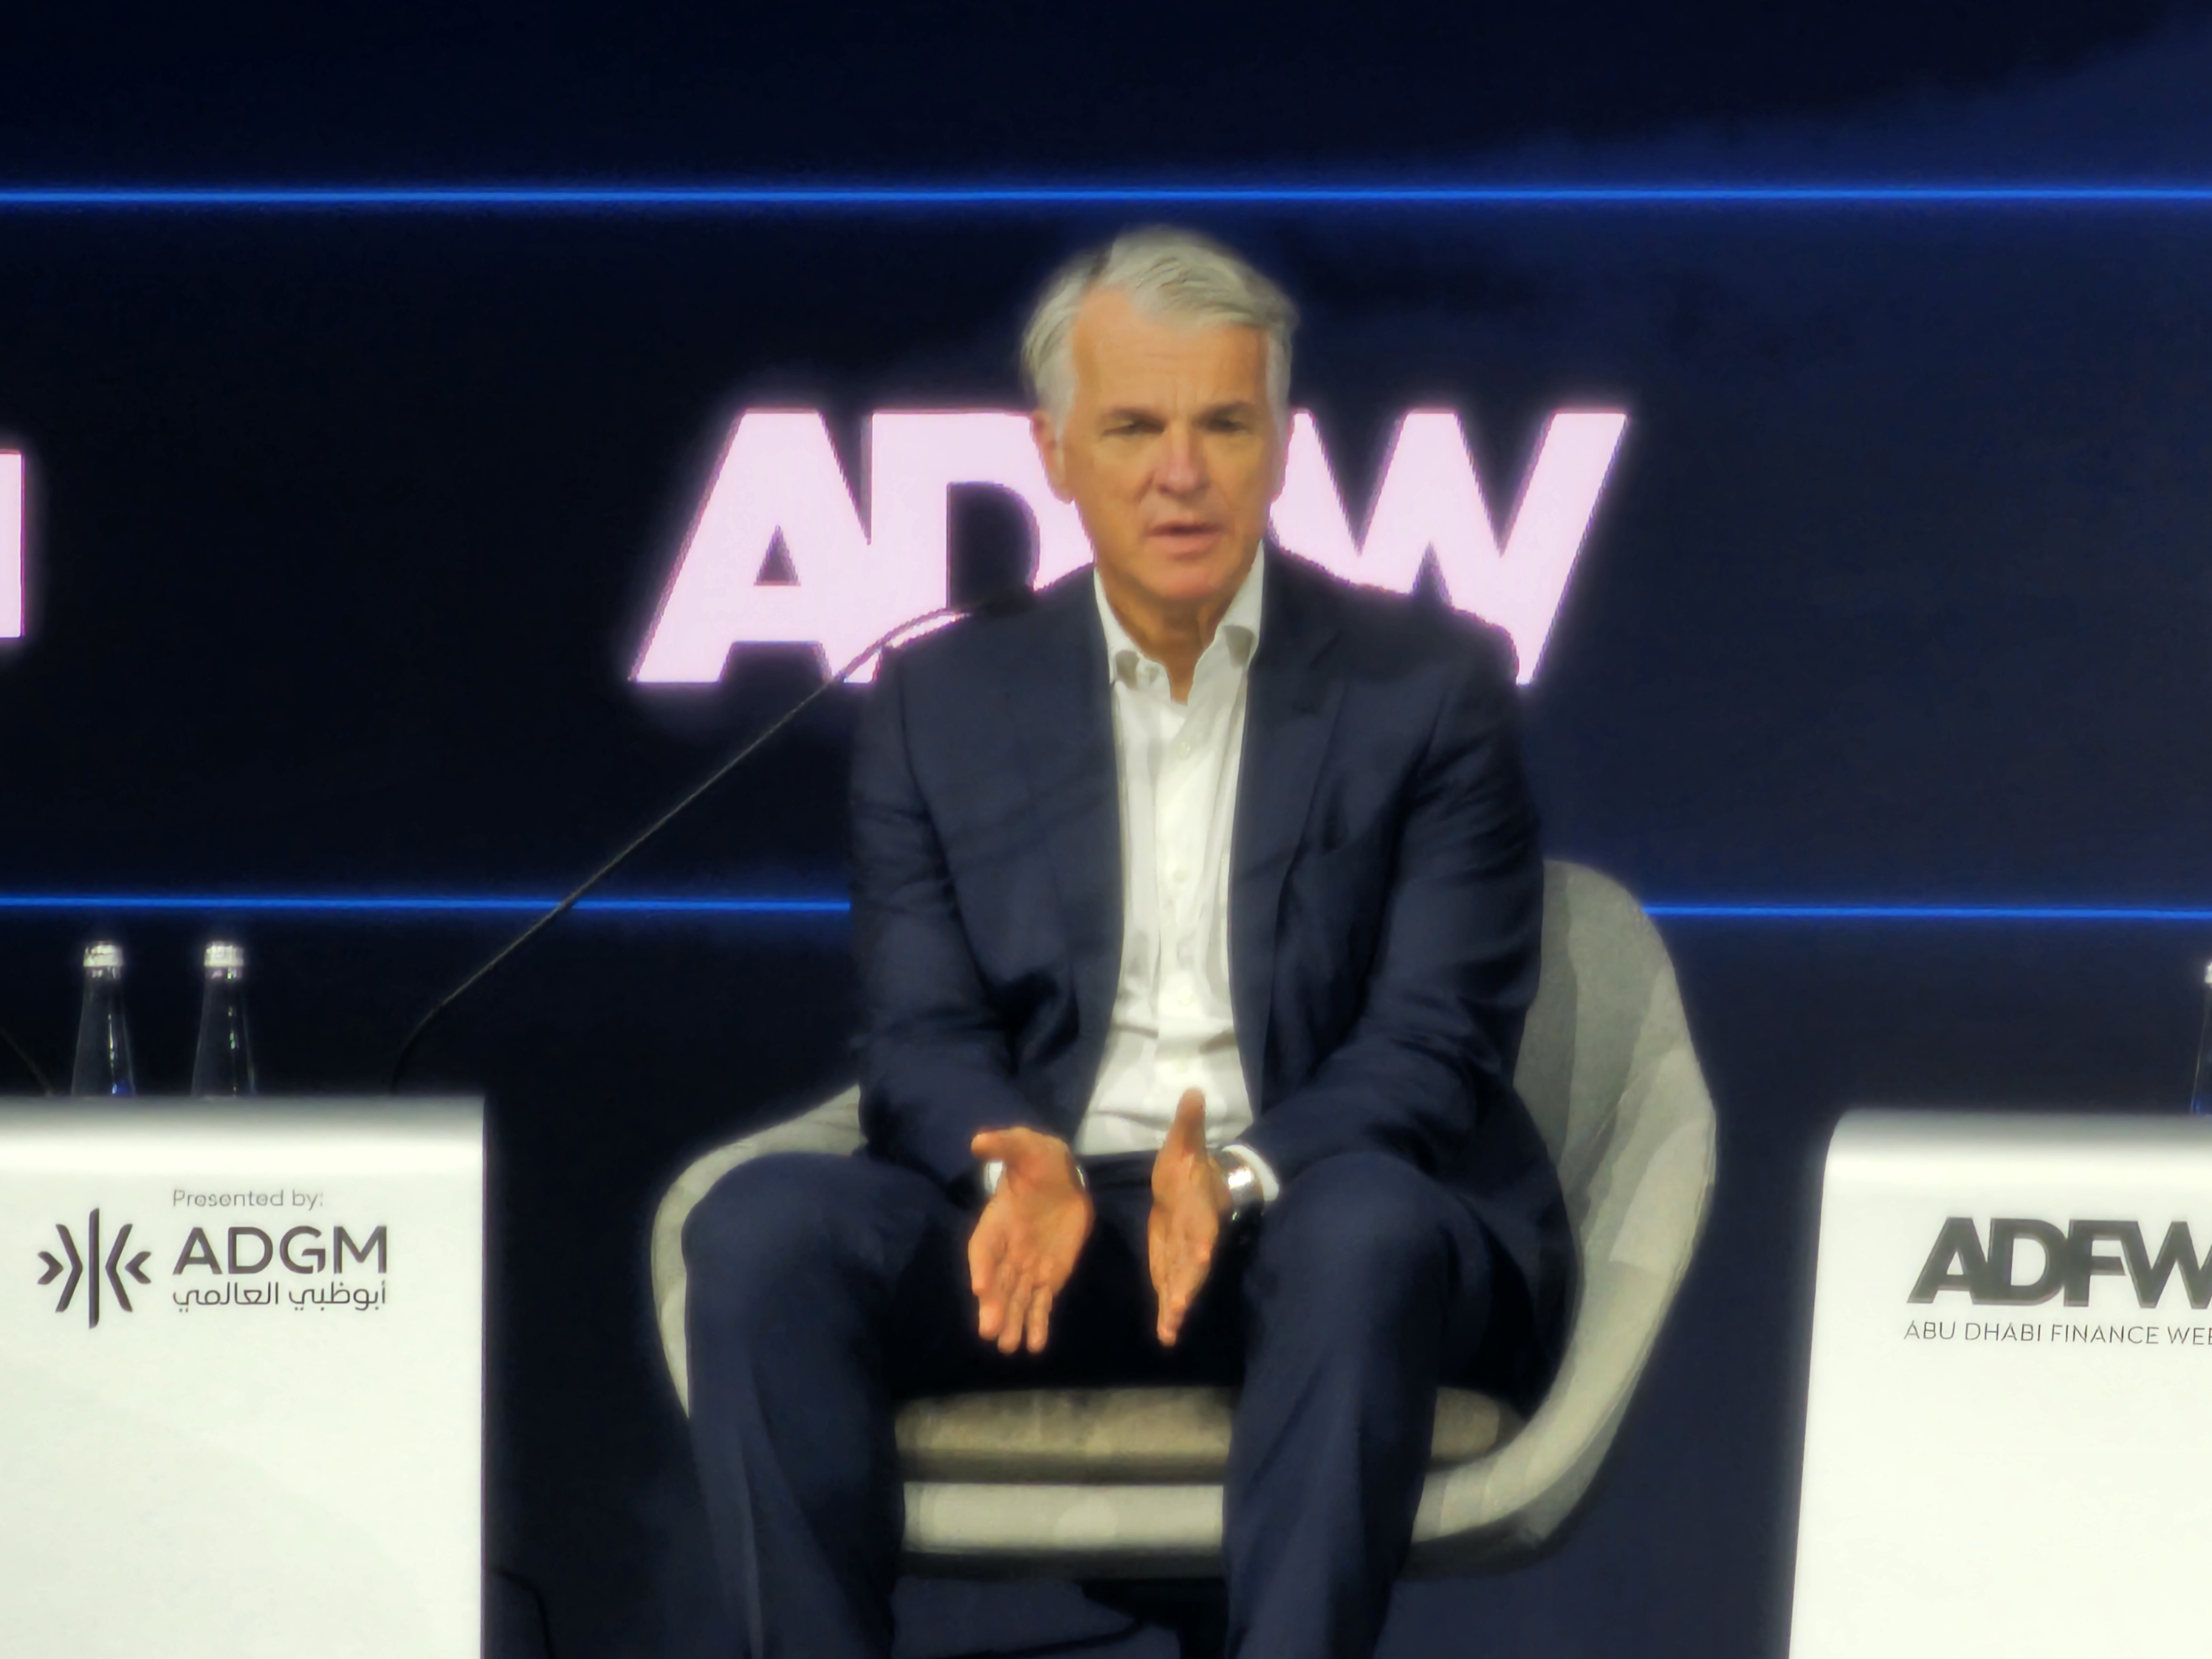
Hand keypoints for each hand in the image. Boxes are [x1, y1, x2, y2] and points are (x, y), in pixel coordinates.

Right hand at [967, 1127, 1092, 1354]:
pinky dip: (1038, 1322)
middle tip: (990, 1331)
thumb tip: (979, 1141)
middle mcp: (1007, 1249)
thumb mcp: (1024, 1145)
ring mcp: (1027, 1265)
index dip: (982, 1267)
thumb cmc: (1038, 1158)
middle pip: (998, 1282)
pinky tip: (1035, 1345)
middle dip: (994, 1306)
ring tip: (1008, 1347)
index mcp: (995, 1222)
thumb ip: (1004, 1145)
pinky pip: (1042, 1301)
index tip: (980, 1286)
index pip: (984, 1248)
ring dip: (1013, 1321)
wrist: (1062, 1174)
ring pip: (1017, 1298)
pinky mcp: (1049, 1274)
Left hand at [1148, 1090, 1229, 1346]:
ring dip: (1177, 1305)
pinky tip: (1165, 1334)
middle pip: (1194, 1263)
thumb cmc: (1192, 1162)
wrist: (1201, 1185)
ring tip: (1169, 1332)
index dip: (1202, 1237)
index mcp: (1199, 1207)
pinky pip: (1173, 1287)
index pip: (1203, 1222)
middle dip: (1187, 1284)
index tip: (1201, 1251)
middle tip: (1179, 1306)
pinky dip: (1170, 1309)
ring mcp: (1185, 1253)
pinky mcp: (1173, 1262)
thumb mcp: (1187, 1141)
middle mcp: (1196, 1235)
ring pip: (1184, 1282)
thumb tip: (1192, 1092)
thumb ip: (1189, 1122)